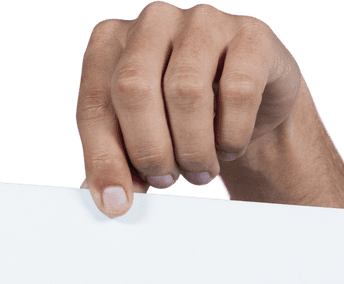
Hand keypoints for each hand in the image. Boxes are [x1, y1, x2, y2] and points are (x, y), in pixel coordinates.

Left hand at [76, 2, 303, 214]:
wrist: (247, 113)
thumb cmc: (178, 126)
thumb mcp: (136, 143)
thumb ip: (114, 165)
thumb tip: (110, 199)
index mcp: (108, 44)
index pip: (93, 104)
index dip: (103, 160)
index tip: (117, 203)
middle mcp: (152, 22)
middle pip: (132, 89)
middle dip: (148, 150)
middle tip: (164, 181)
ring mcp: (202, 21)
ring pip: (185, 91)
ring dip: (192, 149)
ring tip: (197, 170)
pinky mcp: (251, 34)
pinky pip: (237, 91)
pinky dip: (231, 135)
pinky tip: (228, 147)